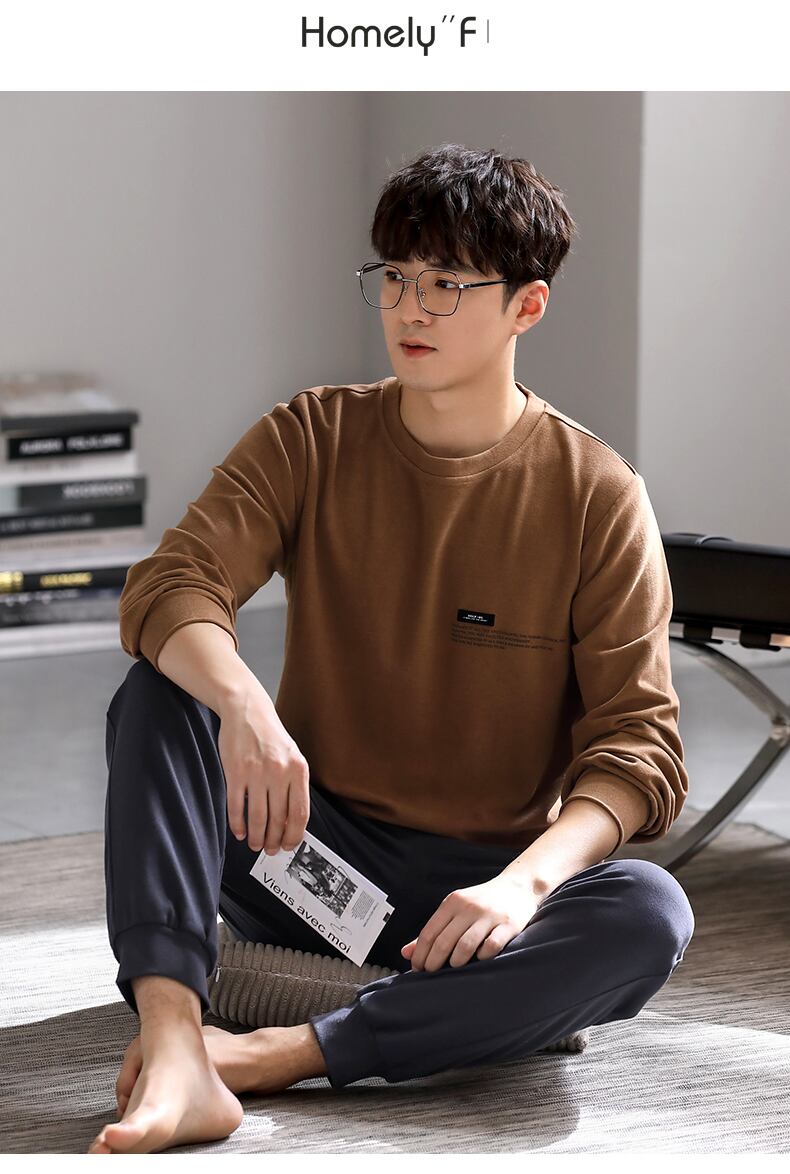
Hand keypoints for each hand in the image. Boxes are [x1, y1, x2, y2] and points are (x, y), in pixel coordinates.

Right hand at [217, 685, 309, 854]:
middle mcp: (279, 772)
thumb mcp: (292, 756)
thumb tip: (293, 821)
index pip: (301, 813)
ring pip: (258, 817)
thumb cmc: (271, 737)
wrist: (247, 711)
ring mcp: (256, 773)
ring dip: (257, 837)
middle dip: (275, 840)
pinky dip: (238, 824)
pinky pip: (237, 806)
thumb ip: (294, 785)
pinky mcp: (235, 772)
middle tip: (271, 850)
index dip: (295, 835)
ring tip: (256, 845)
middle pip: (279, 818)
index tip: (289, 845)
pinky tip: (240, 832)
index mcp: (298, 770)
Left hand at [401, 874, 543, 971]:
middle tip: (431, 974)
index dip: (420, 954)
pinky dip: (482, 956)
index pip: (429, 932)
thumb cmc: (482, 902)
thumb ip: (433, 930)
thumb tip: (406, 953)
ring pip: (465, 945)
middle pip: (444, 941)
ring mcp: (489, 915)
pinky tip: (479, 960)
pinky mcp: (508, 924)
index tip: (417, 968)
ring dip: (456, 962)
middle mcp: (469, 907)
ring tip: (454, 967)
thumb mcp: (455, 909)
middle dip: (433, 962)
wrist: (518, 886)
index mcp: (452, 902)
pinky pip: (491, 946)